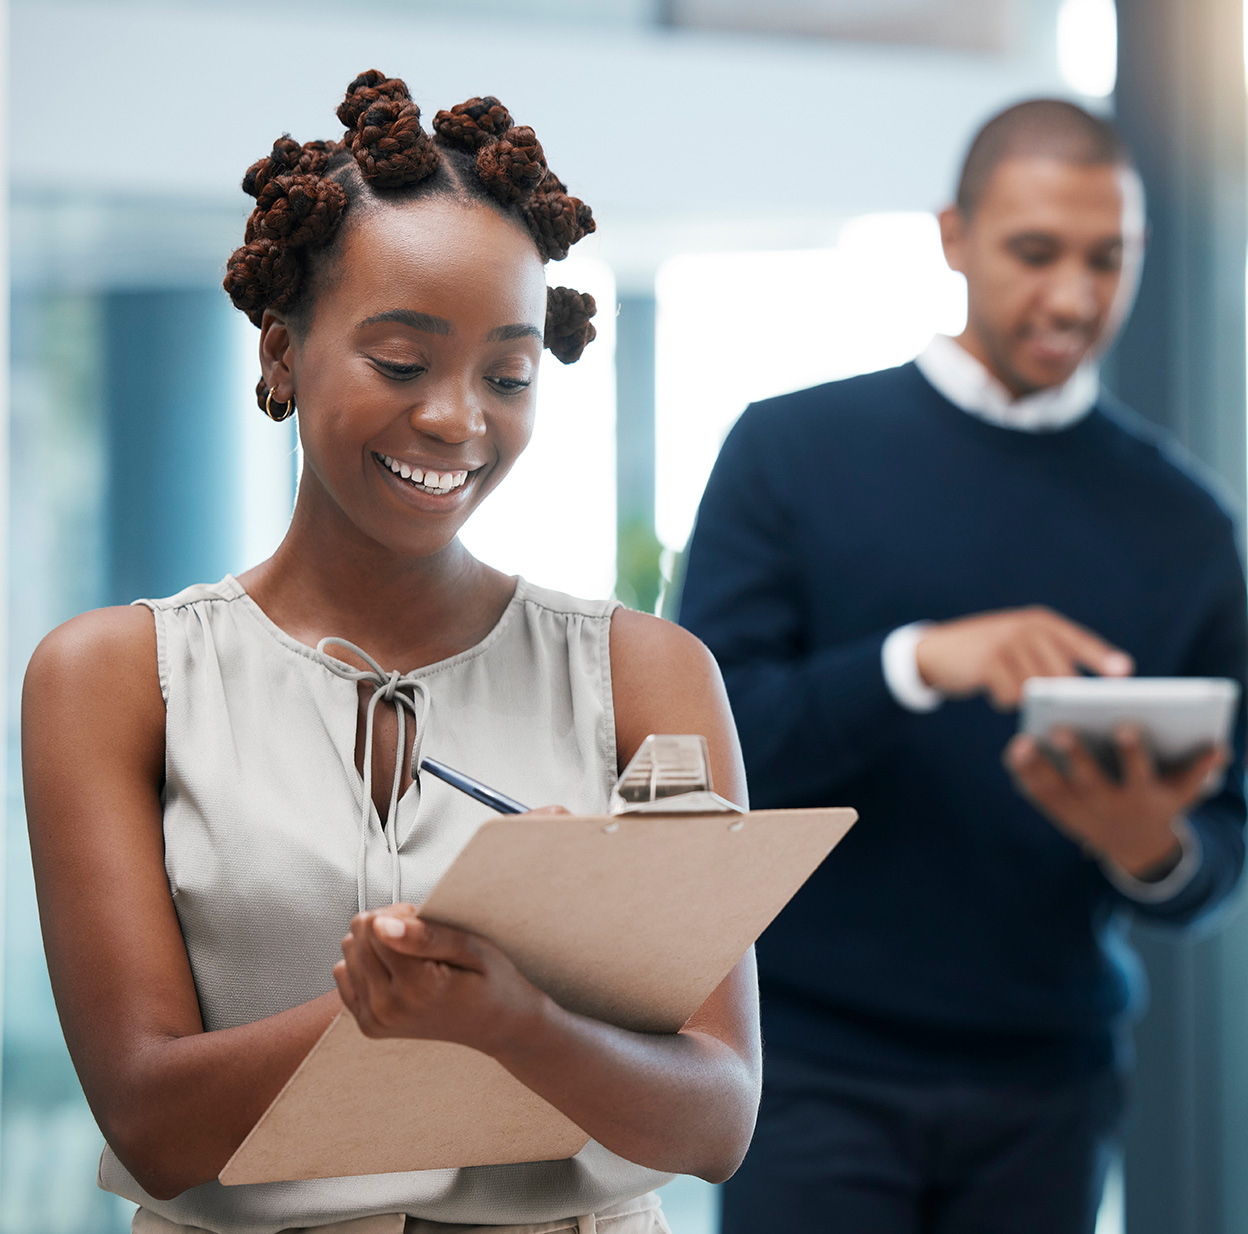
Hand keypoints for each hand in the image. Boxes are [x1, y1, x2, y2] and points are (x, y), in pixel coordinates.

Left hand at [333, 904, 546, 1053]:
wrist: (494, 1024)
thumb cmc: (490, 980)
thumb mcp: (472, 948)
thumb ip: (426, 935)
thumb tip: (380, 926)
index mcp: (417, 988)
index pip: (374, 926)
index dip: (402, 913)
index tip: (427, 922)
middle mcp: (389, 1009)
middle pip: (358, 936)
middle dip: (387, 924)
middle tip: (422, 937)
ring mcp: (375, 1021)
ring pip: (349, 951)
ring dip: (376, 943)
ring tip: (412, 954)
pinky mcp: (368, 1025)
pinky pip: (344, 974)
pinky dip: (366, 964)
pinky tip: (396, 971)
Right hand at [915, 606, 1132, 709]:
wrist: (936, 651)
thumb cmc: (988, 654)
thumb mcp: (1019, 644)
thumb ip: (1049, 657)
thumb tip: (1081, 690)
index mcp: (1040, 622)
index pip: (1079, 641)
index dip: (1101, 658)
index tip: (1124, 674)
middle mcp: (1026, 628)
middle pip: (1062, 674)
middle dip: (1063, 696)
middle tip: (1061, 709)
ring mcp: (1006, 643)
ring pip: (1037, 688)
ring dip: (1028, 698)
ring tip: (1010, 688)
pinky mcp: (988, 662)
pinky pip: (1012, 696)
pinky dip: (1006, 701)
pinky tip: (994, 689)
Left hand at [1005, 725, 1226, 875]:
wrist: (1136, 848)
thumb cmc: (1159, 804)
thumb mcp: (1183, 792)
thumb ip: (1197, 769)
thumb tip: (1221, 747)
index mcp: (1142, 797)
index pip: (1139, 772)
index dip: (1132, 751)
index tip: (1125, 725)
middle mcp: (1110, 807)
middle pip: (1090, 782)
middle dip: (1076, 757)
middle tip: (1061, 729)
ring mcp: (1082, 813)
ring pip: (1057, 790)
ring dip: (1038, 767)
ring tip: (1022, 741)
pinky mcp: (1061, 814)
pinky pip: (1039, 796)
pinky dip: (1025, 777)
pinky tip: (1013, 753)